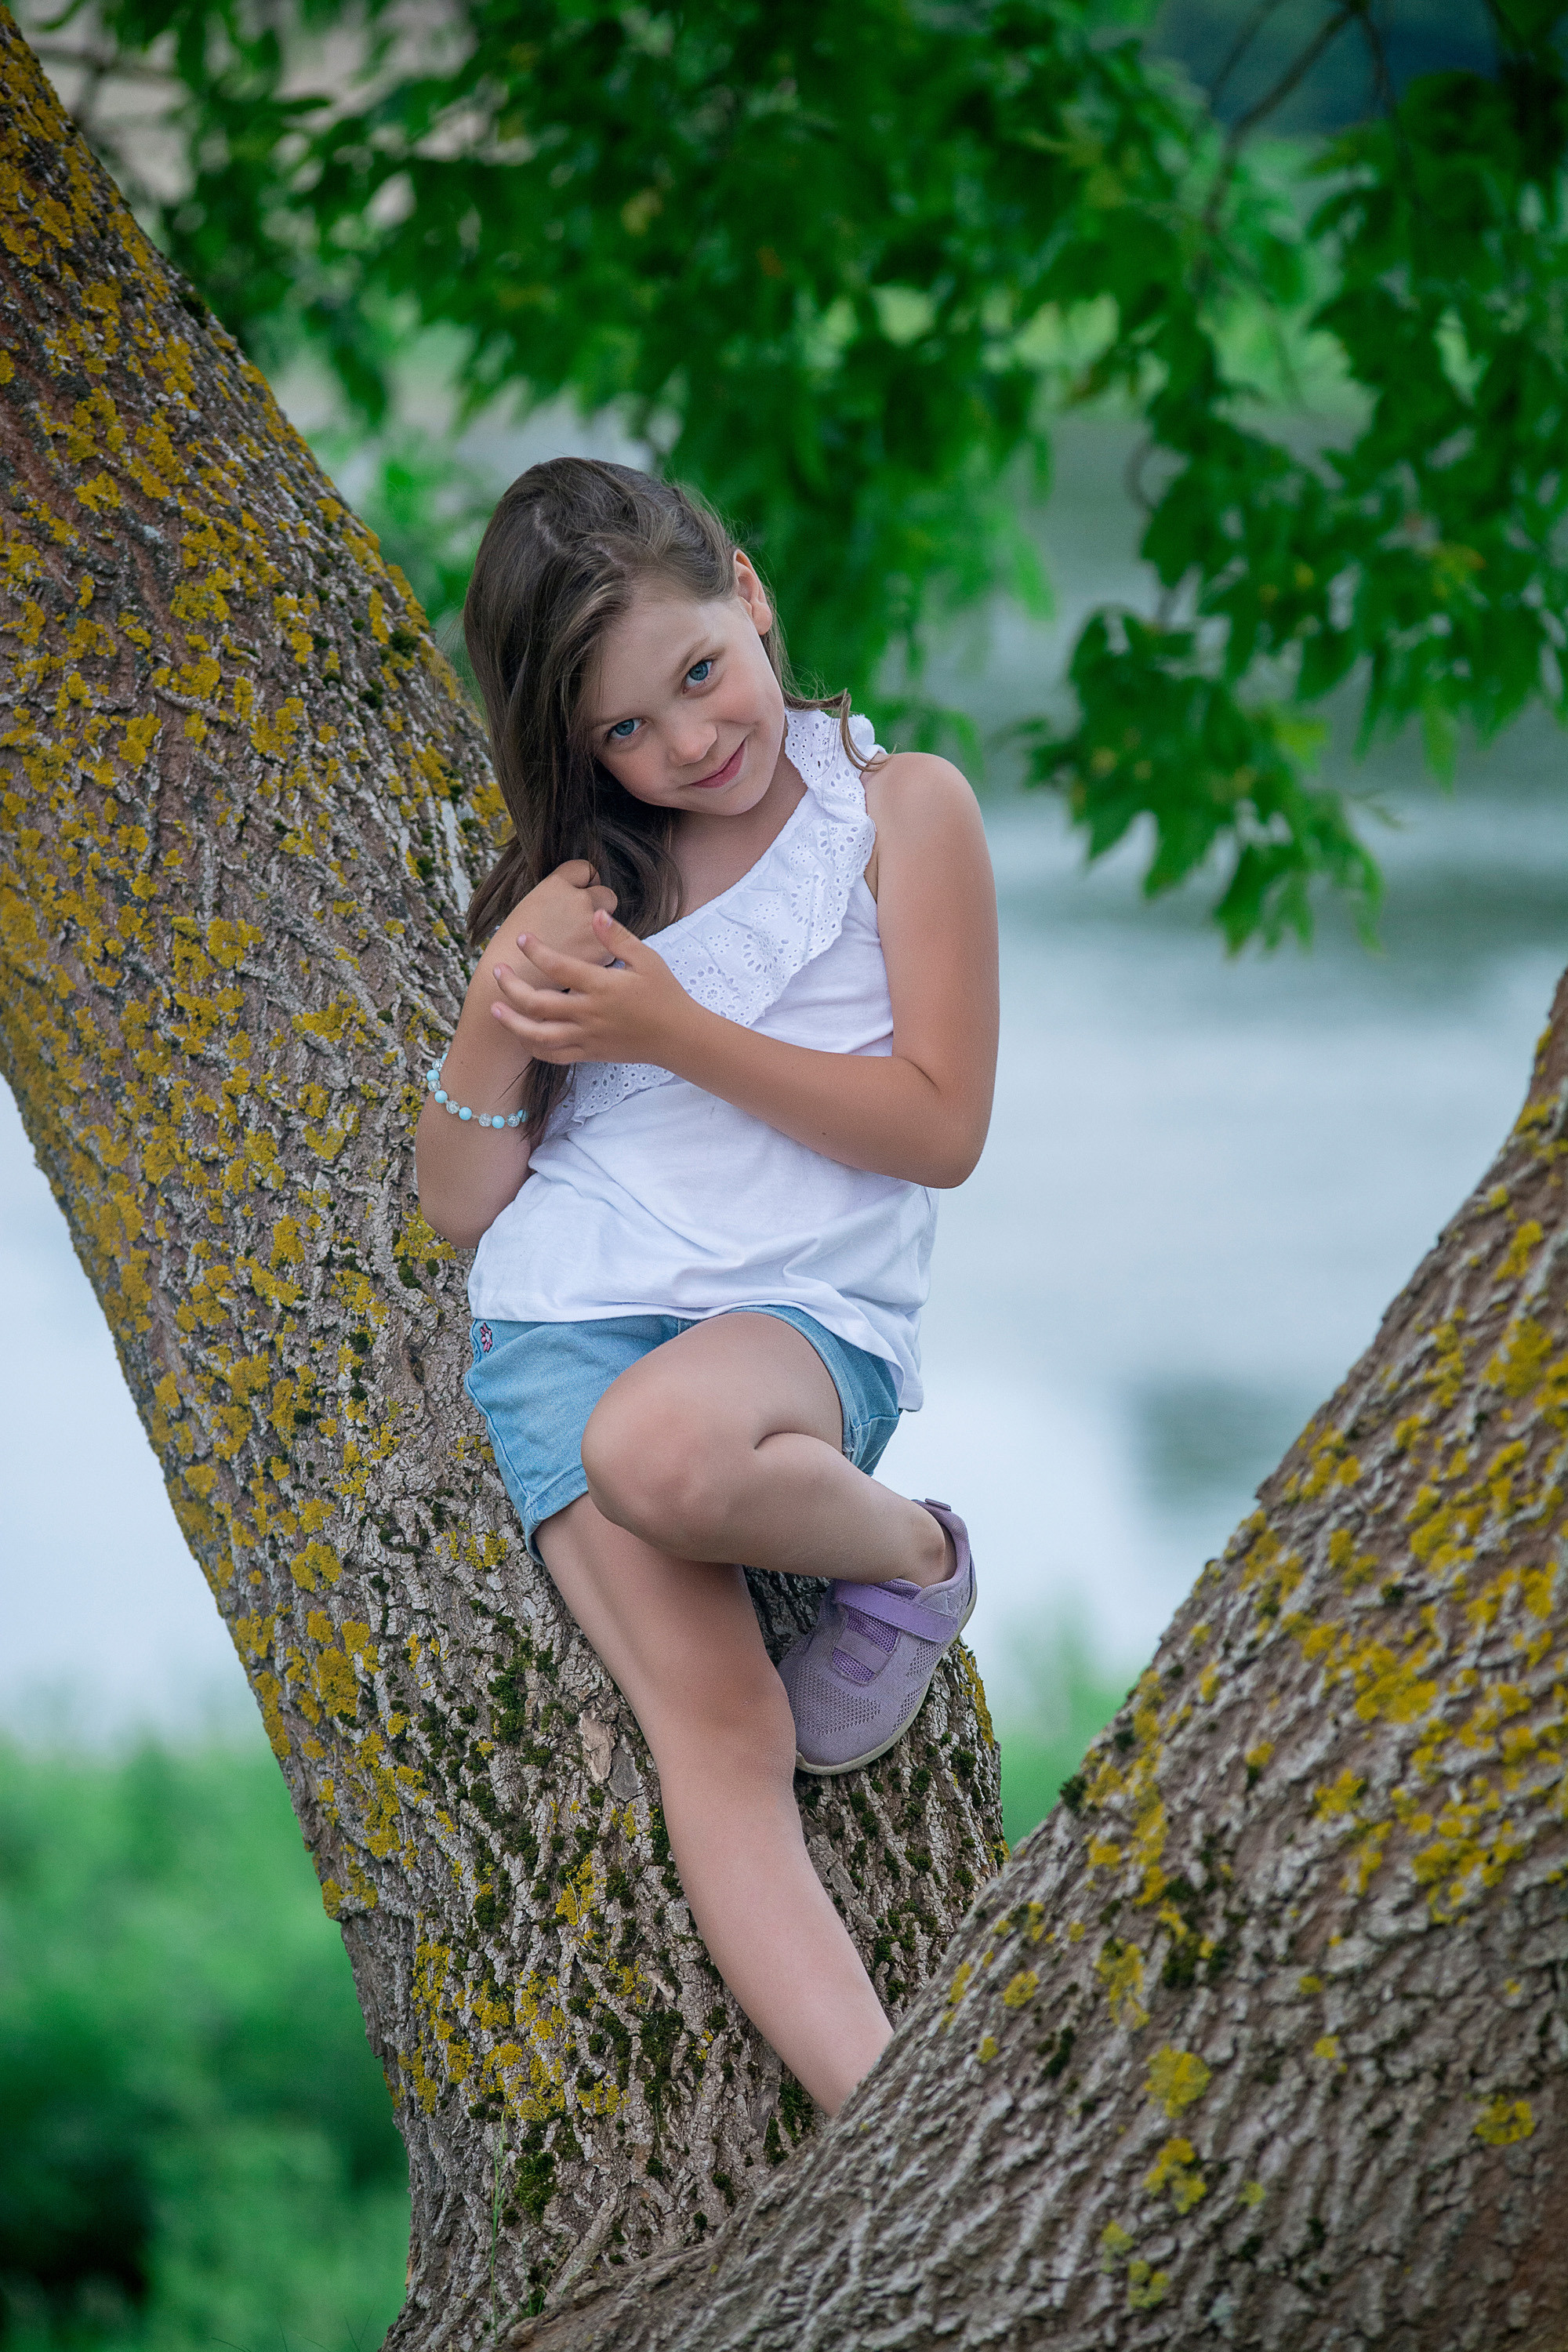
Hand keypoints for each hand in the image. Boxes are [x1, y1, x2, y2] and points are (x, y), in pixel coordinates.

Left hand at [492, 909, 698, 1066]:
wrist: (678, 1037)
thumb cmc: (664, 994)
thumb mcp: (646, 959)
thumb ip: (618, 937)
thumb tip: (596, 914)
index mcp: (602, 986)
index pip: (560, 967)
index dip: (536, 952)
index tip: (521, 939)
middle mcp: (589, 1013)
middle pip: (539, 1004)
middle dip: (513, 987)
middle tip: (497, 971)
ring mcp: (587, 1036)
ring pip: (540, 1035)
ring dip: (513, 1023)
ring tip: (495, 1008)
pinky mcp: (589, 1053)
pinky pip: (554, 1055)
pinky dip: (533, 1047)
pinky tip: (520, 1035)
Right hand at [501, 860, 618, 981]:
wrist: (513, 977)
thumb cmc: (513, 944)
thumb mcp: (530, 906)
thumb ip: (558, 897)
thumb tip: (580, 895)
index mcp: (557, 884)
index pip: (585, 868)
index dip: (585, 882)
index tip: (582, 893)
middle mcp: (577, 899)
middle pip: (606, 894)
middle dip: (599, 907)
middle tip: (582, 924)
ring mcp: (591, 924)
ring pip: (611, 924)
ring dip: (601, 933)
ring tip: (577, 946)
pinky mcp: (601, 950)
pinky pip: (610, 949)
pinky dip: (599, 955)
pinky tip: (579, 962)